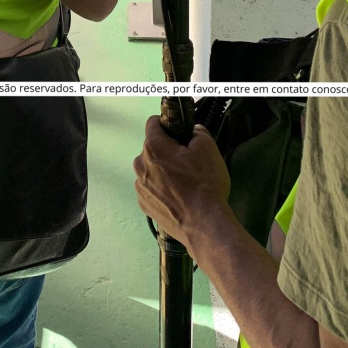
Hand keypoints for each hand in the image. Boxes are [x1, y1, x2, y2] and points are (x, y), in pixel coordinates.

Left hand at [133, 117, 230, 256]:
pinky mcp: (143, 205)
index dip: (167, 124)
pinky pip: (150, 188)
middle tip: (187, 161)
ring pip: (149, 169)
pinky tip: (177, 198)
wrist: (204, 224)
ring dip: (161, 170)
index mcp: (153, 147)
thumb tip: (192, 131)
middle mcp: (140, 164)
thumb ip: (198, 132)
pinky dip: (160, 189)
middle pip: (151, 148)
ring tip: (182, 184)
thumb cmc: (204, 183)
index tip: (180, 133)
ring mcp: (139, 187)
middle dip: (166, 150)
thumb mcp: (208, 149)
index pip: (153, 123)